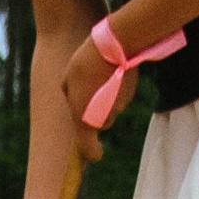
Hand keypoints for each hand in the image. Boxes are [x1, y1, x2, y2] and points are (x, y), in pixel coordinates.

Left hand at [59, 31, 124, 156]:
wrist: (116, 44)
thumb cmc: (85, 63)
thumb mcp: (67, 79)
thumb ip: (69, 95)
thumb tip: (73, 97)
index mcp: (85, 122)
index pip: (90, 151)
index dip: (92, 154)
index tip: (95, 154)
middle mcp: (104, 119)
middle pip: (102, 123)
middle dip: (97, 113)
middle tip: (89, 91)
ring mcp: (120, 106)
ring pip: (112, 107)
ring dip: (107, 97)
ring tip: (100, 74)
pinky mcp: (131, 92)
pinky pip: (122, 94)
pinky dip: (117, 86)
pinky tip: (112, 69)